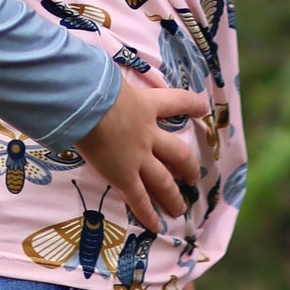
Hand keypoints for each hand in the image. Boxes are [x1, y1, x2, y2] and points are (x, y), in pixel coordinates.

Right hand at [73, 81, 206, 233]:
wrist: (87, 102)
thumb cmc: (92, 82)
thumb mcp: (106, 74)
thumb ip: (106, 76)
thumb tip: (92, 62)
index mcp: (145, 104)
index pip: (175, 102)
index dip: (190, 104)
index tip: (202, 107)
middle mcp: (147, 133)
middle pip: (177, 152)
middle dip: (188, 166)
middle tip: (195, 177)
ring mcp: (138, 157)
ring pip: (163, 181)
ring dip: (172, 196)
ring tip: (180, 208)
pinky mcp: (123, 175)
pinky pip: (138, 199)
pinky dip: (148, 214)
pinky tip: (156, 226)